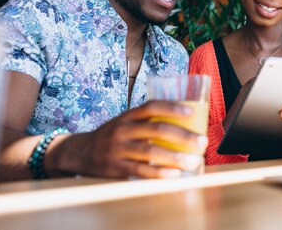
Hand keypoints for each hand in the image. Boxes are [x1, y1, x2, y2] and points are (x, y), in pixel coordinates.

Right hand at [47, 100, 207, 178]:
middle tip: (201, 142)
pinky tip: (174, 174)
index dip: (172, 108)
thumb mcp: (125, 122)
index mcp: (127, 116)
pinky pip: (141, 170)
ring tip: (193, 161)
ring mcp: (118, 149)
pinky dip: (159, 173)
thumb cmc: (113, 136)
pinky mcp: (116, 167)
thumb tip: (183, 125)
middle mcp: (122, 130)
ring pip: (151, 152)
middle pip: (157, 130)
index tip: (192, 112)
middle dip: (183, 136)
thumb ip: (147, 122)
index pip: (152, 107)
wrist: (79, 152)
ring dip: (175, 157)